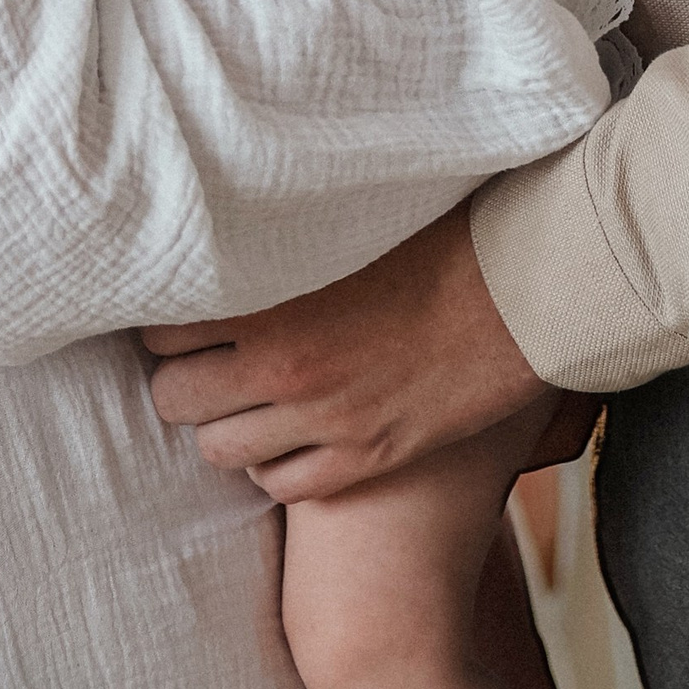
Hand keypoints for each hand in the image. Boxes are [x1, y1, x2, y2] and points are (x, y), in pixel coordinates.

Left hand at [141, 208, 586, 499]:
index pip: (158, 327)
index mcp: (269, 293)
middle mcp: (285, 362)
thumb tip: (227, 203)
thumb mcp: (346, 215)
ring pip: (218, 450)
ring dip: (227, 424)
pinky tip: (295, 432)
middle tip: (212, 358)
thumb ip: (278, 227)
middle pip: (173, 397)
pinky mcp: (367, 458)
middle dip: (186, 378)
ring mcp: (326, 418)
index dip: (168, 320)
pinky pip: (280, 485)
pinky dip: (276, 464)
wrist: (530, 283)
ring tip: (251, 397)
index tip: (185, 310)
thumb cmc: (442, 228)